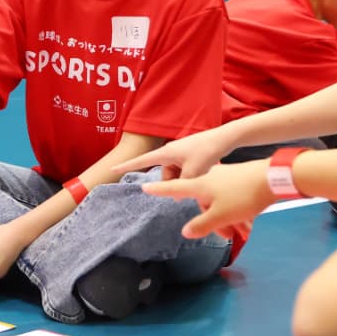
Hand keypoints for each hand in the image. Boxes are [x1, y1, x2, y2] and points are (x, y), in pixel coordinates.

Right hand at [115, 127, 237, 180]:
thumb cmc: (207, 151)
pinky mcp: (189, 156)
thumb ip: (182, 185)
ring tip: (200, 177)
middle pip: (164, 174)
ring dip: (185, 179)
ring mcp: (180, 154)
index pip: (141, 161)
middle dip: (175, 182)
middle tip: (189, 187)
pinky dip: (191, 175)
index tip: (111, 169)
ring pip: (176, 174)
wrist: (224, 139)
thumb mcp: (193, 171)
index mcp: (166, 153)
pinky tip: (203, 173)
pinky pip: (183, 169)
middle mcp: (170, 152)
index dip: (126, 166)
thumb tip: (176, 197)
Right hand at [143, 162, 274, 238]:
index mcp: (198, 185)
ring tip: (244, 230)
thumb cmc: (242, 196)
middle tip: (228, 235)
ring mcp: (222, 177)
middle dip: (210, 219)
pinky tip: (250, 222)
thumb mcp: (221, 216)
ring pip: (217, 201)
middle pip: (199, 199)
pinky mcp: (236, 178)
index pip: (172, 187)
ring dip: (227, 217)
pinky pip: (230, 197)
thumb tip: (185, 232)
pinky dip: (236, 210)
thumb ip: (201, 225)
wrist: (272, 178)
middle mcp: (207, 178)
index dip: (158, 190)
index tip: (144, 187)